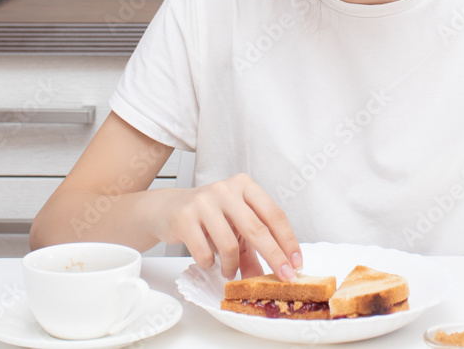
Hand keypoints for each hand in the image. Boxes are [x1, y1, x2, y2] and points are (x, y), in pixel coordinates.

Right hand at [147, 173, 301, 280]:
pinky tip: (210, 263)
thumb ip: (252, 249)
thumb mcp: (234, 228)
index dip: (288, 240)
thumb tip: (273, 276)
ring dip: (233, 266)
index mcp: (245, 186)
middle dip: (274, 257)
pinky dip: (211, 264)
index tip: (296, 262)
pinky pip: (204, 252)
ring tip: (230, 272)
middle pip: (257, 228)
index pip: (274, 214)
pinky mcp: (185, 217)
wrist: (167, 209)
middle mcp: (227, 189)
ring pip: (229, 244)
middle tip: (282, 277)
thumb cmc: (208, 217)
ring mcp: (204, 202)